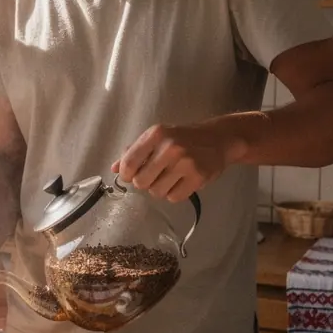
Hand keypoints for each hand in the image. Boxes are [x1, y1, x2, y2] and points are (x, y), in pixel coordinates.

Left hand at [114, 123, 241, 200]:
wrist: (218, 139)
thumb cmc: (182, 138)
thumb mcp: (157, 137)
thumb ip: (134, 151)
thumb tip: (114, 168)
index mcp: (156, 134)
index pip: (129, 162)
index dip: (126, 174)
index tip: (130, 175)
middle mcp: (170, 147)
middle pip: (141, 182)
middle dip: (144, 183)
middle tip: (154, 176)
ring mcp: (185, 163)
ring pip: (156, 192)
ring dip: (159, 189)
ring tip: (169, 178)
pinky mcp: (198, 177)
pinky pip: (174, 198)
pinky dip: (174, 194)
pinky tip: (181, 182)